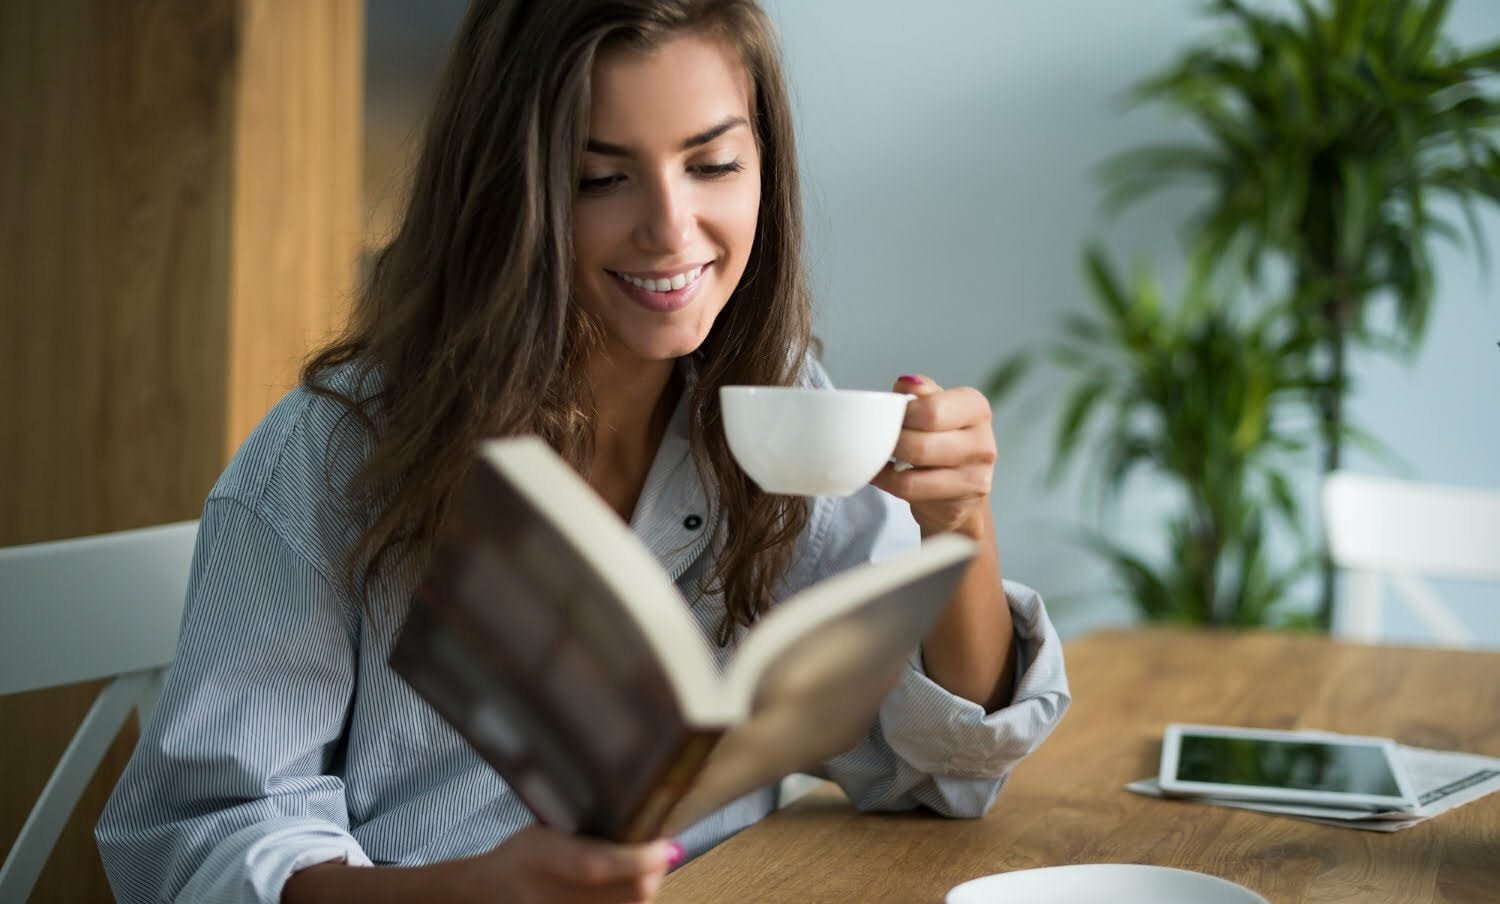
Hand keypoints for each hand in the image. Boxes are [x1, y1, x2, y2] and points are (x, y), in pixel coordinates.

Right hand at [452, 826, 679, 903]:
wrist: (488, 892)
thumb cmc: (522, 854)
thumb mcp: (547, 832)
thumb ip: (590, 837)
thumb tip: (645, 835)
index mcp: (541, 857)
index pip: (597, 866)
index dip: (639, 859)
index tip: (667, 845)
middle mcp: (548, 896)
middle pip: (624, 896)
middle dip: (654, 874)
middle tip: (664, 856)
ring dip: (646, 891)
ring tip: (650, 872)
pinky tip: (631, 891)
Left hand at [870, 374, 995, 537]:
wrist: (960, 490)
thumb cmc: (943, 439)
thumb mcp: (936, 408)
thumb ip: (921, 393)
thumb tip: (906, 383)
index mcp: (976, 409)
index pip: (931, 411)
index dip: (903, 415)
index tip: (892, 416)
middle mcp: (983, 444)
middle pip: (920, 445)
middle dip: (891, 442)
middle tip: (879, 438)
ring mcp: (975, 478)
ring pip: (911, 474)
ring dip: (886, 464)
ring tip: (879, 455)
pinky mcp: (958, 506)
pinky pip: (909, 492)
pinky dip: (887, 481)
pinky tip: (883, 473)